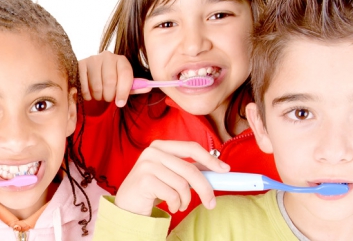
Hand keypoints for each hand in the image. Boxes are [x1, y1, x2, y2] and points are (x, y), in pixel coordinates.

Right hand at [78, 51, 148, 107]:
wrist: (90, 78)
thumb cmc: (110, 83)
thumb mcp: (124, 85)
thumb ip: (135, 87)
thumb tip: (150, 87)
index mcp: (121, 60)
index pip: (125, 74)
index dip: (123, 91)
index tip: (120, 103)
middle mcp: (108, 56)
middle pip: (110, 81)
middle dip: (109, 96)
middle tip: (107, 98)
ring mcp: (93, 59)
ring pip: (97, 86)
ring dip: (98, 96)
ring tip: (98, 95)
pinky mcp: (80, 64)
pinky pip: (84, 86)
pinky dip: (87, 95)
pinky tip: (89, 93)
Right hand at [113, 140, 229, 215]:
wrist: (127, 204)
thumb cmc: (151, 189)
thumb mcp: (171, 175)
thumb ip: (189, 169)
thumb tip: (218, 168)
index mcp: (161, 145)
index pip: (192, 147)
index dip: (210, 159)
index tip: (225, 170)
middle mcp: (153, 151)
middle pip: (190, 169)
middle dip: (205, 188)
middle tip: (211, 203)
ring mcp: (147, 164)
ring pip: (182, 184)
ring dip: (186, 200)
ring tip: (180, 205)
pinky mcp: (144, 180)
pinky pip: (172, 194)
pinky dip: (175, 204)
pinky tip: (169, 206)